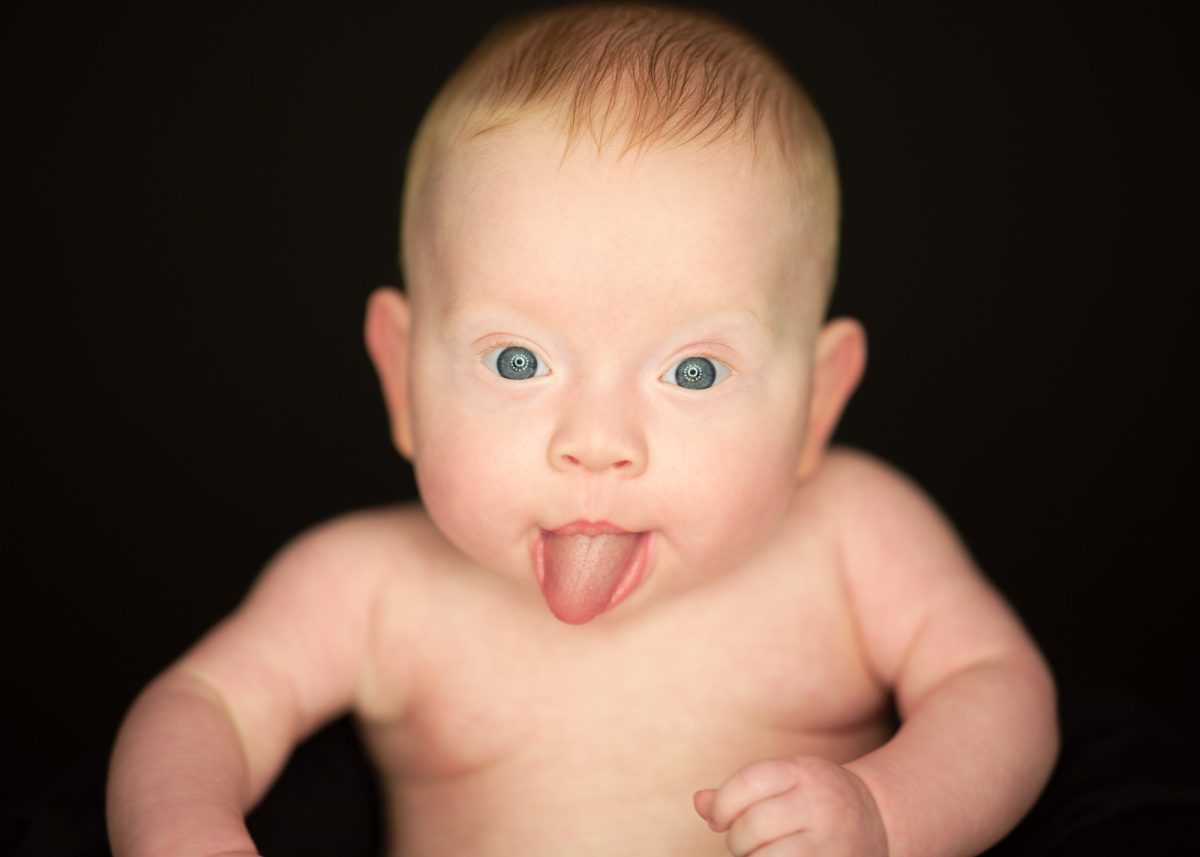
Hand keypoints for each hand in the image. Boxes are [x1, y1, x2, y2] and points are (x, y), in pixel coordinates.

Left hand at [694, 756, 887, 855]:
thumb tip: (700, 803)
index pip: (747, 782)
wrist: (879, 819)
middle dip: (737, 841)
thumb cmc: (814, 800)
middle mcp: (820, 804)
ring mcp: (831, 842)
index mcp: (803, 773)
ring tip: (763, 855)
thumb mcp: (784, 782)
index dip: (722, 805)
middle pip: (752, 826)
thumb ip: (739, 792)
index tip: (718, 819)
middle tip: (745, 843)